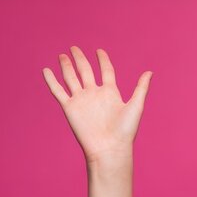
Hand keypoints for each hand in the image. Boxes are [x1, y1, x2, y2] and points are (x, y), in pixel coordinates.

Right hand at [42, 46, 152, 163]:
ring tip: (62, 55)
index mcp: (110, 93)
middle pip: (85, 71)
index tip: (99, 51)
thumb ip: (141, 88)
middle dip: (80, 59)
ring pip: (71, 78)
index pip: (106, 71)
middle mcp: (95, 94)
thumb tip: (150, 72)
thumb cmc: (125, 131)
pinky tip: (46, 70)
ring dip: (66, 66)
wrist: (109, 148)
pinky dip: (51, 81)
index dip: (103, 60)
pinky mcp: (70, 108)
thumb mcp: (136, 106)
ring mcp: (81, 100)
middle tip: (74, 48)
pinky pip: (58, 91)